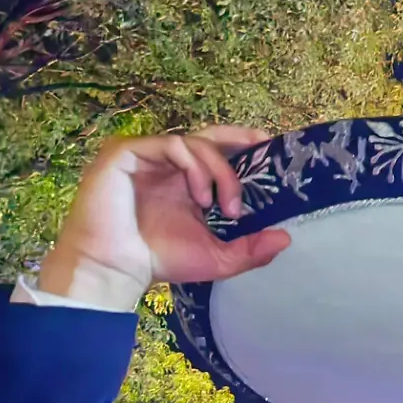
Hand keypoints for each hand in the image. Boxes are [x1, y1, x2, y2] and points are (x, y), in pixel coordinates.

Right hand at [36, 125, 291, 308]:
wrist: (116, 268)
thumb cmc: (159, 260)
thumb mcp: (217, 257)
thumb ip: (251, 249)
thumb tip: (286, 238)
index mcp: (183, 181)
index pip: (216, 152)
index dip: (242, 146)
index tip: (270, 151)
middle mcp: (165, 164)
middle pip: (207, 135)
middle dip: (240, 138)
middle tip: (263, 146)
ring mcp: (145, 155)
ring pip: (195, 142)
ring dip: (220, 171)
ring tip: (226, 207)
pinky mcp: (125, 152)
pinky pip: (172, 144)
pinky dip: (195, 167)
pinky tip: (202, 197)